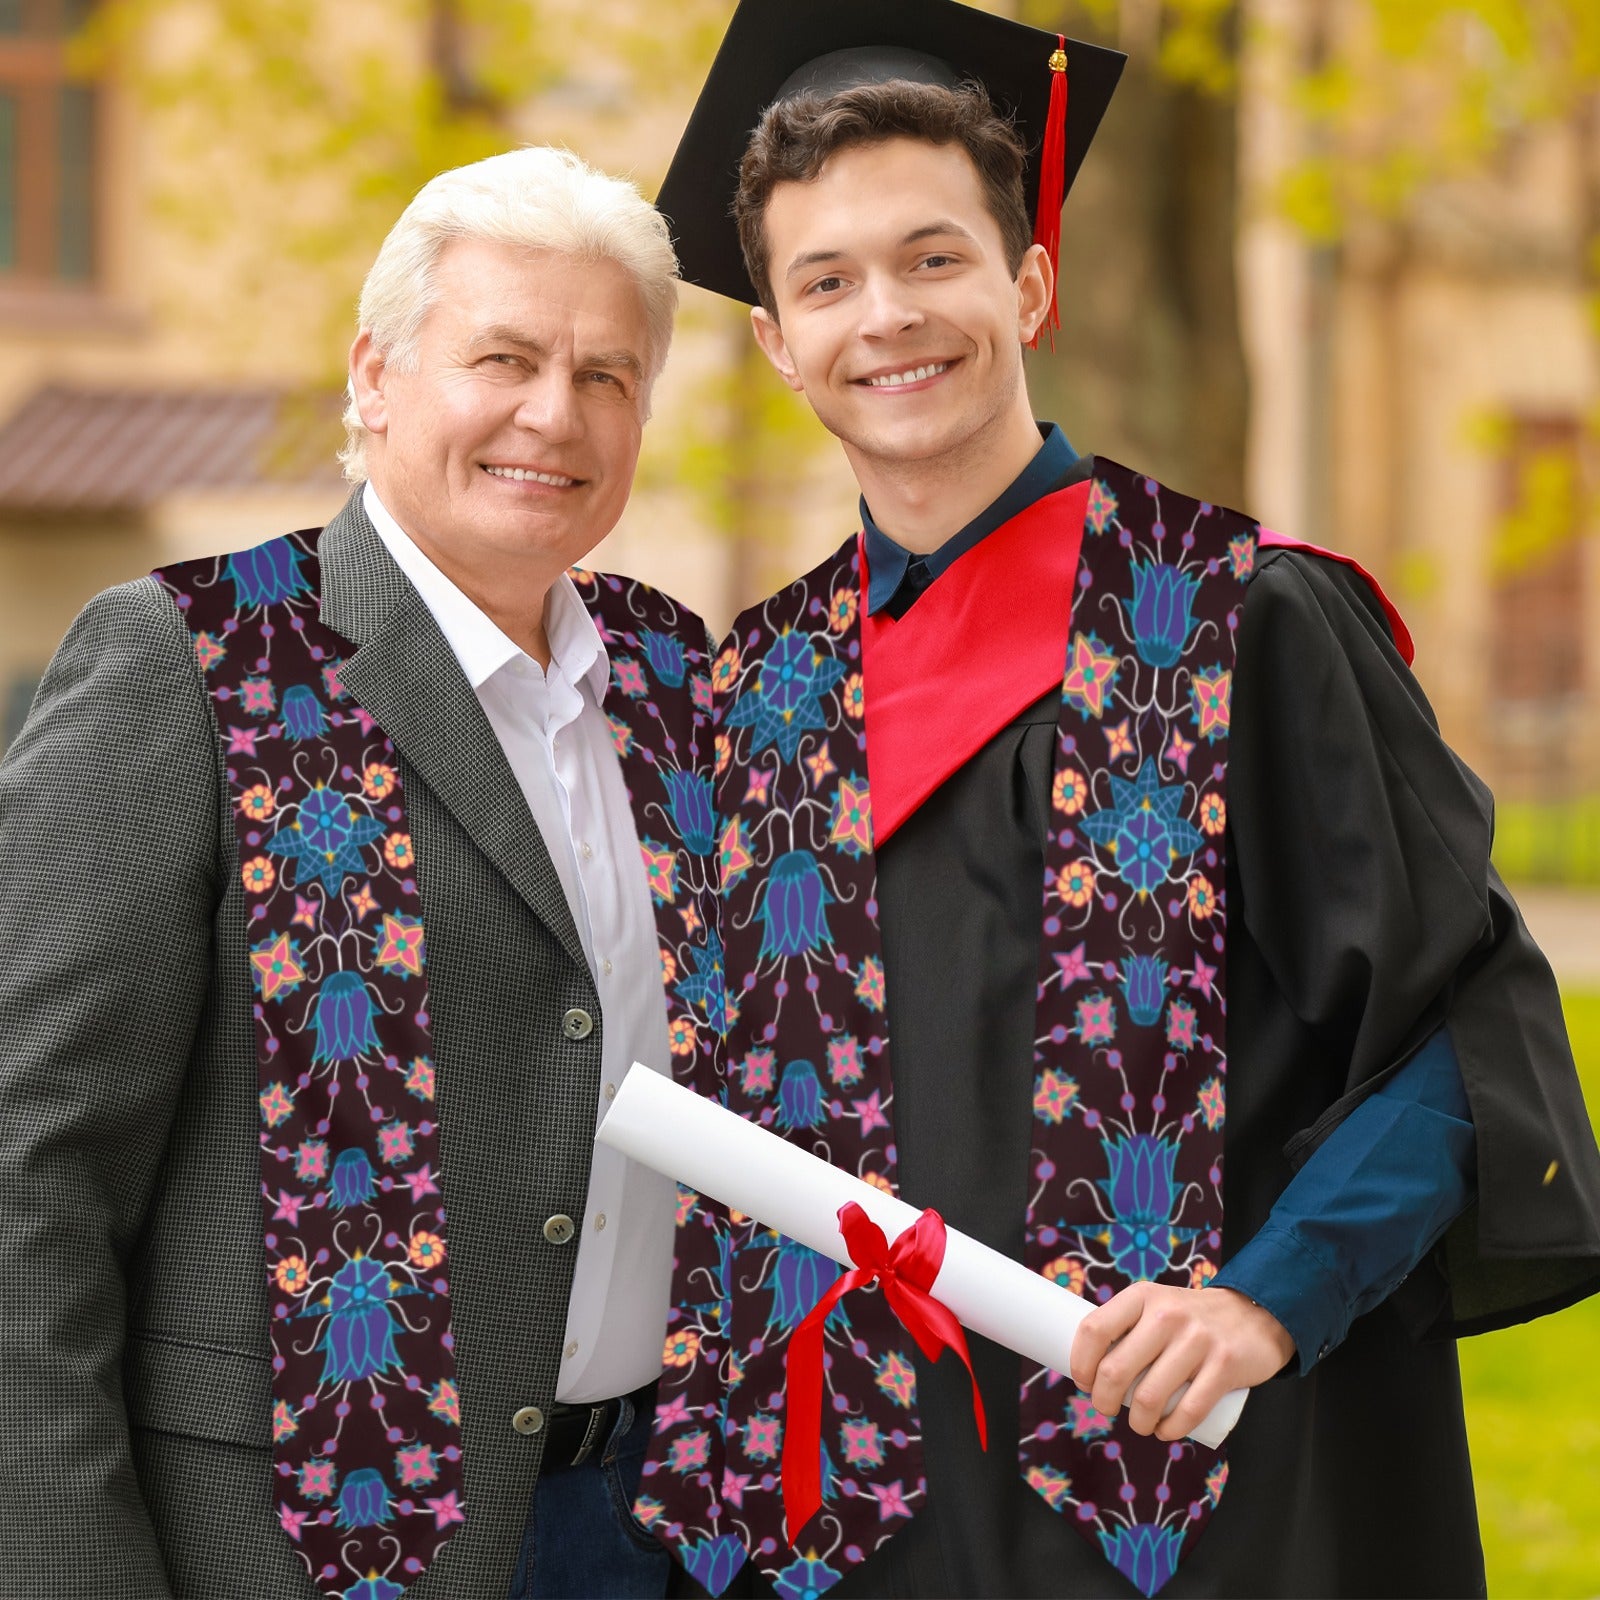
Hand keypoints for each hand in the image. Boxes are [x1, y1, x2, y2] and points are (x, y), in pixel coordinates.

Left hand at [1068, 1282, 1295, 1441]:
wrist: (1253, 1314)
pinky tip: (1164, 1431)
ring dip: (1137, 1422)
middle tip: (1106, 1408)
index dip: (1080, 1363)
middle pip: (1115, 1370)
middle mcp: (1166, 1314)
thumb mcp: (1156, 1305)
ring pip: (1149, 1398)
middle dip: (1103, 1401)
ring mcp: (1197, 1340)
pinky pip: (1187, 1412)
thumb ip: (1128, 1328)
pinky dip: (1170, 1431)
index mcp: (1142, 1296)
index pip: (1093, 1329)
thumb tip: (1089, 1368)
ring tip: (1140, 1423)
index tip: (1084, 1382)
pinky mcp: (1224, 1366)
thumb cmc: (1190, 1319)